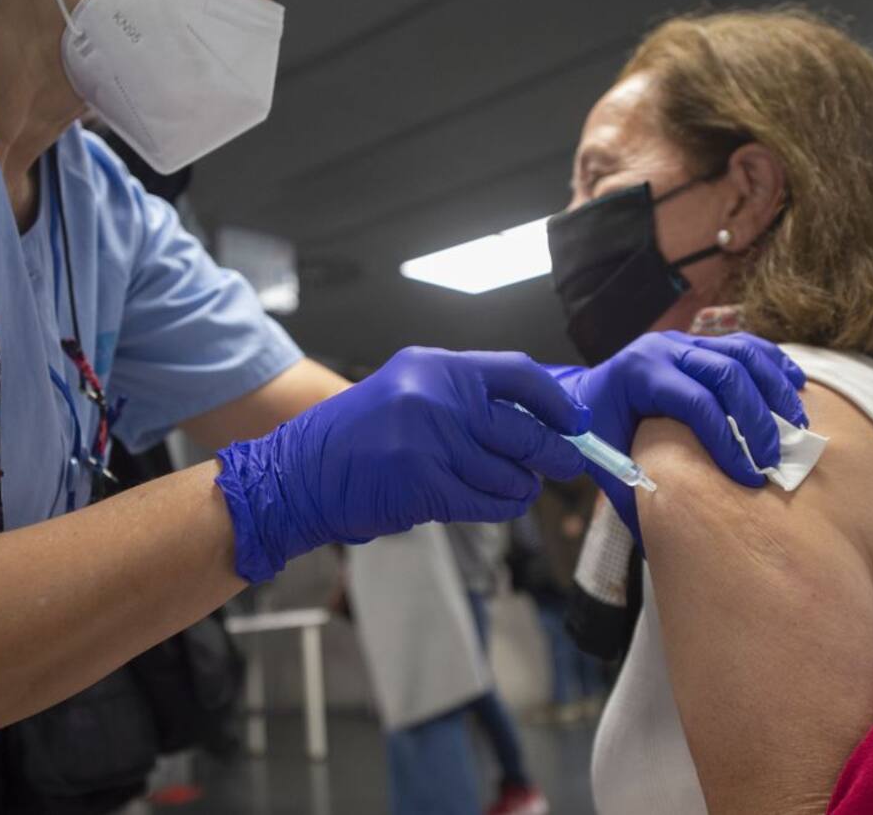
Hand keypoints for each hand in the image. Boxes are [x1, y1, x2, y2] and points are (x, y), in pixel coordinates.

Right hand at [216, 347, 590, 582]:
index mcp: (435, 366)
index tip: (574, 420)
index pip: (517, 374)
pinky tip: (499, 504)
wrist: (298, 474)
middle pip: (524, 429)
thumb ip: (463, 397)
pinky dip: (501, 507)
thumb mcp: (406, 391)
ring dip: (522, 487)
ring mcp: (431, 442)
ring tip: (518, 488)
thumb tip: (533, 417)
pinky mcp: (425, 485)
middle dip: (554, 453)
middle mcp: (437, 397)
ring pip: (510, 472)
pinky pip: (487, 502)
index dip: (555, 401)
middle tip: (565, 464)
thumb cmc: (354, 437)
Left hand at [549, 331, 806, 543]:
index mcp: (639, 375)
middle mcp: (662, 350)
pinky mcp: (701, 343)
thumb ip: (633, 497)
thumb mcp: (605, 464)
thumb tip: (660, 551)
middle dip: (757, 421)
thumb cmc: (596, 433)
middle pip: (726, 374)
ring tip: (797, 428)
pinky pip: (746, 345)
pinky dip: (774, 365)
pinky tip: (796, 389)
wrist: (584, 396)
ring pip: (742, 353)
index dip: (728, 442)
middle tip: (774, 461)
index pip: (695, 403)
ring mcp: (683, 341)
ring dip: (775, 390)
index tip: (748, 477)